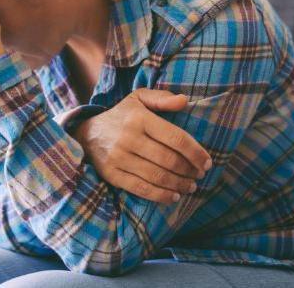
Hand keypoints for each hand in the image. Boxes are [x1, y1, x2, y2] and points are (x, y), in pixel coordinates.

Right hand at [74, 89, 211, 203]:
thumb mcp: (138, 99)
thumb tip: (184, 101)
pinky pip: (141, 188)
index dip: (195, 153)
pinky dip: (161, 195)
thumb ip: (161, 98)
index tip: (207, 162)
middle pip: (169, 160)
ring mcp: (119, 158)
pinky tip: (173, 195)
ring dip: (179, 184)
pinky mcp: (112, 174)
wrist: (86, 133)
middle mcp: (129, 138)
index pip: (176, 138)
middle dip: (189, 170)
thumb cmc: (121, 116)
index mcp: (139, 118)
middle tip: (200, 175)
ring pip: (157, 176)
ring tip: (190, 186)